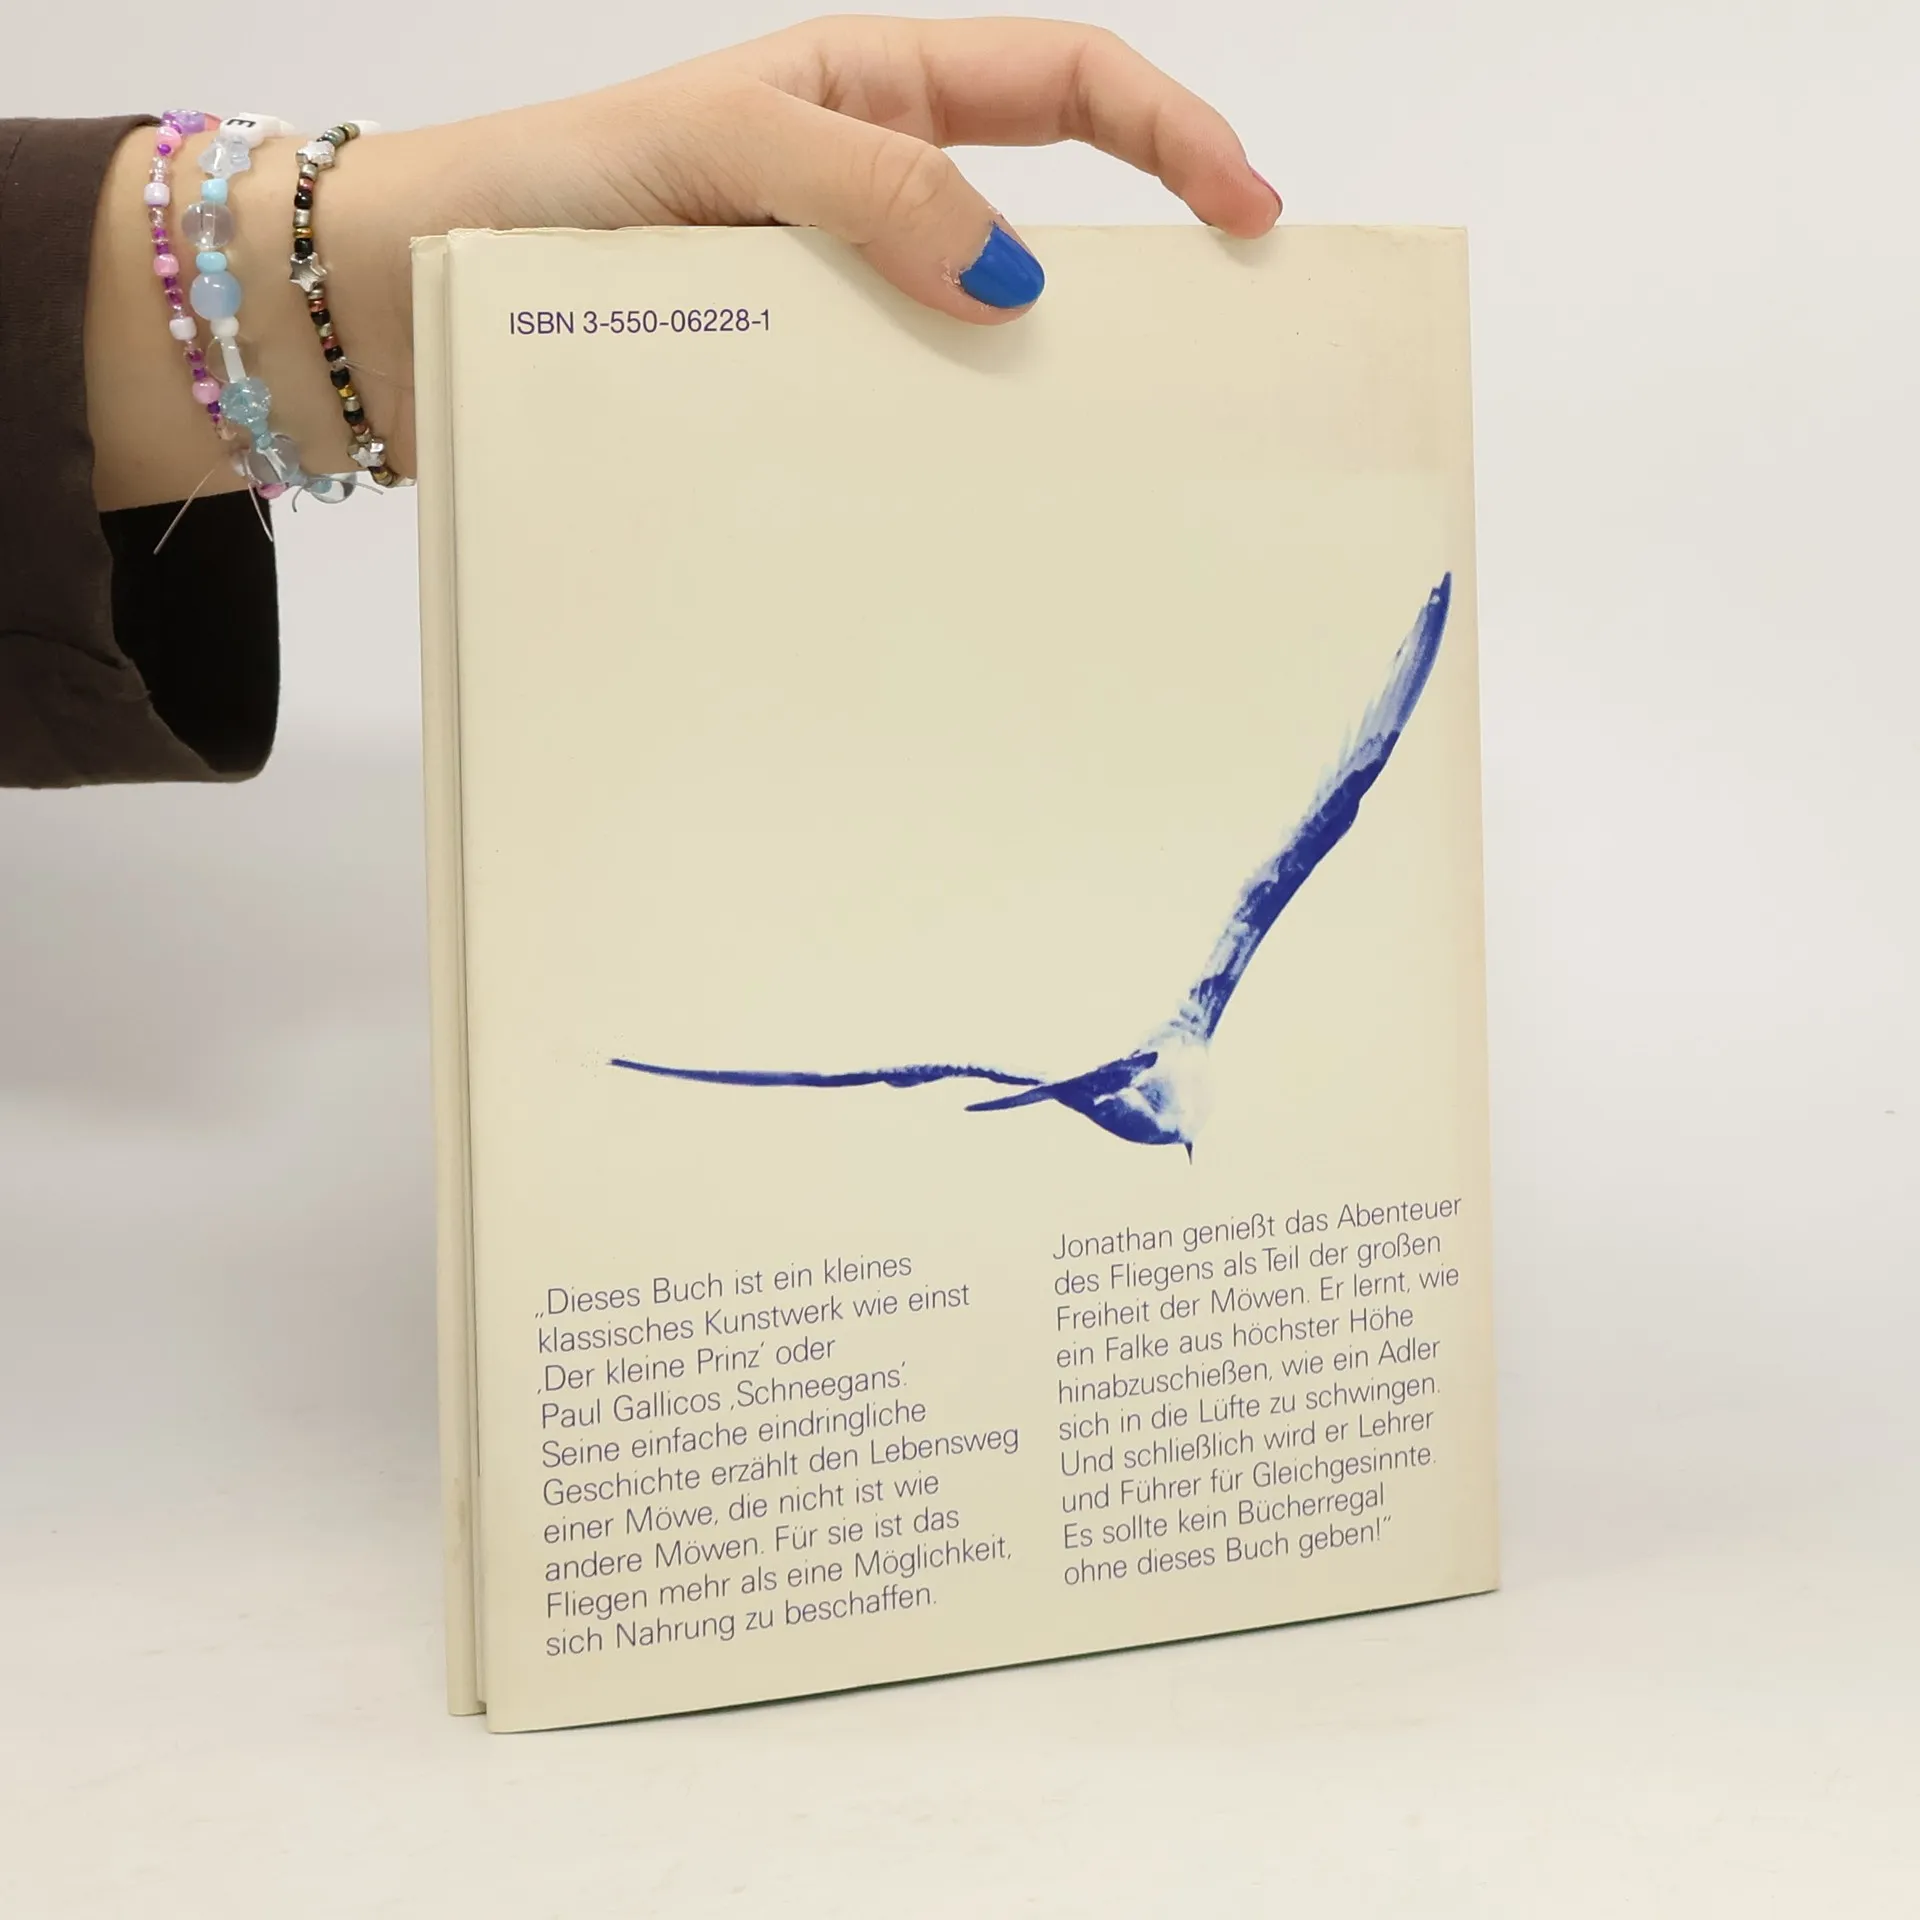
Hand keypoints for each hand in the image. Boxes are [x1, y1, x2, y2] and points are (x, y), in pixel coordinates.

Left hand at [89, 17, 1278, 508]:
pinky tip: (962, 513)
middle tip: (1201, 362)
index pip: (1061, 85)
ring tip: (1085, 460)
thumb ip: (862, 187)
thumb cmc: (541, 193)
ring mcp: (831, 312)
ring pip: (970, 345)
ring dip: (1028, 393)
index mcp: (864, 99)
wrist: (405, 304)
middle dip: (1131, 278)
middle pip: (1042, 218)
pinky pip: (890, 426)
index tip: (1248, 214)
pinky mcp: (788, 401)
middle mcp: (862, 204)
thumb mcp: (714, 149)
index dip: (1172, 133)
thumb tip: (1013, 273)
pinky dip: (937, 463)